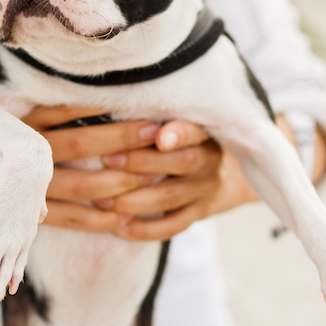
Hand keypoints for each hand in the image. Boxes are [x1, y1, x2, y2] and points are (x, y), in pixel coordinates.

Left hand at [22, 106, 258, 239]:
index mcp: (203, 132)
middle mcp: (209, 160)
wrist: (225, 174)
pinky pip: (173, 226)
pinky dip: (146, 229)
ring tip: (101, 200)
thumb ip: (150, 113)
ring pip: (171, 198)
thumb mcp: (176, 119)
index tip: (157, 136)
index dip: (177, 134)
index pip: (194, 131)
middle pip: (182, 163)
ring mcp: (205, 189)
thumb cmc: (181, 138)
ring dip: (135, 200)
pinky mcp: (199, 213)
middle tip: (107, 161)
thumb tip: (100, 95)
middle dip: (143, 163)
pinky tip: (119, 228)